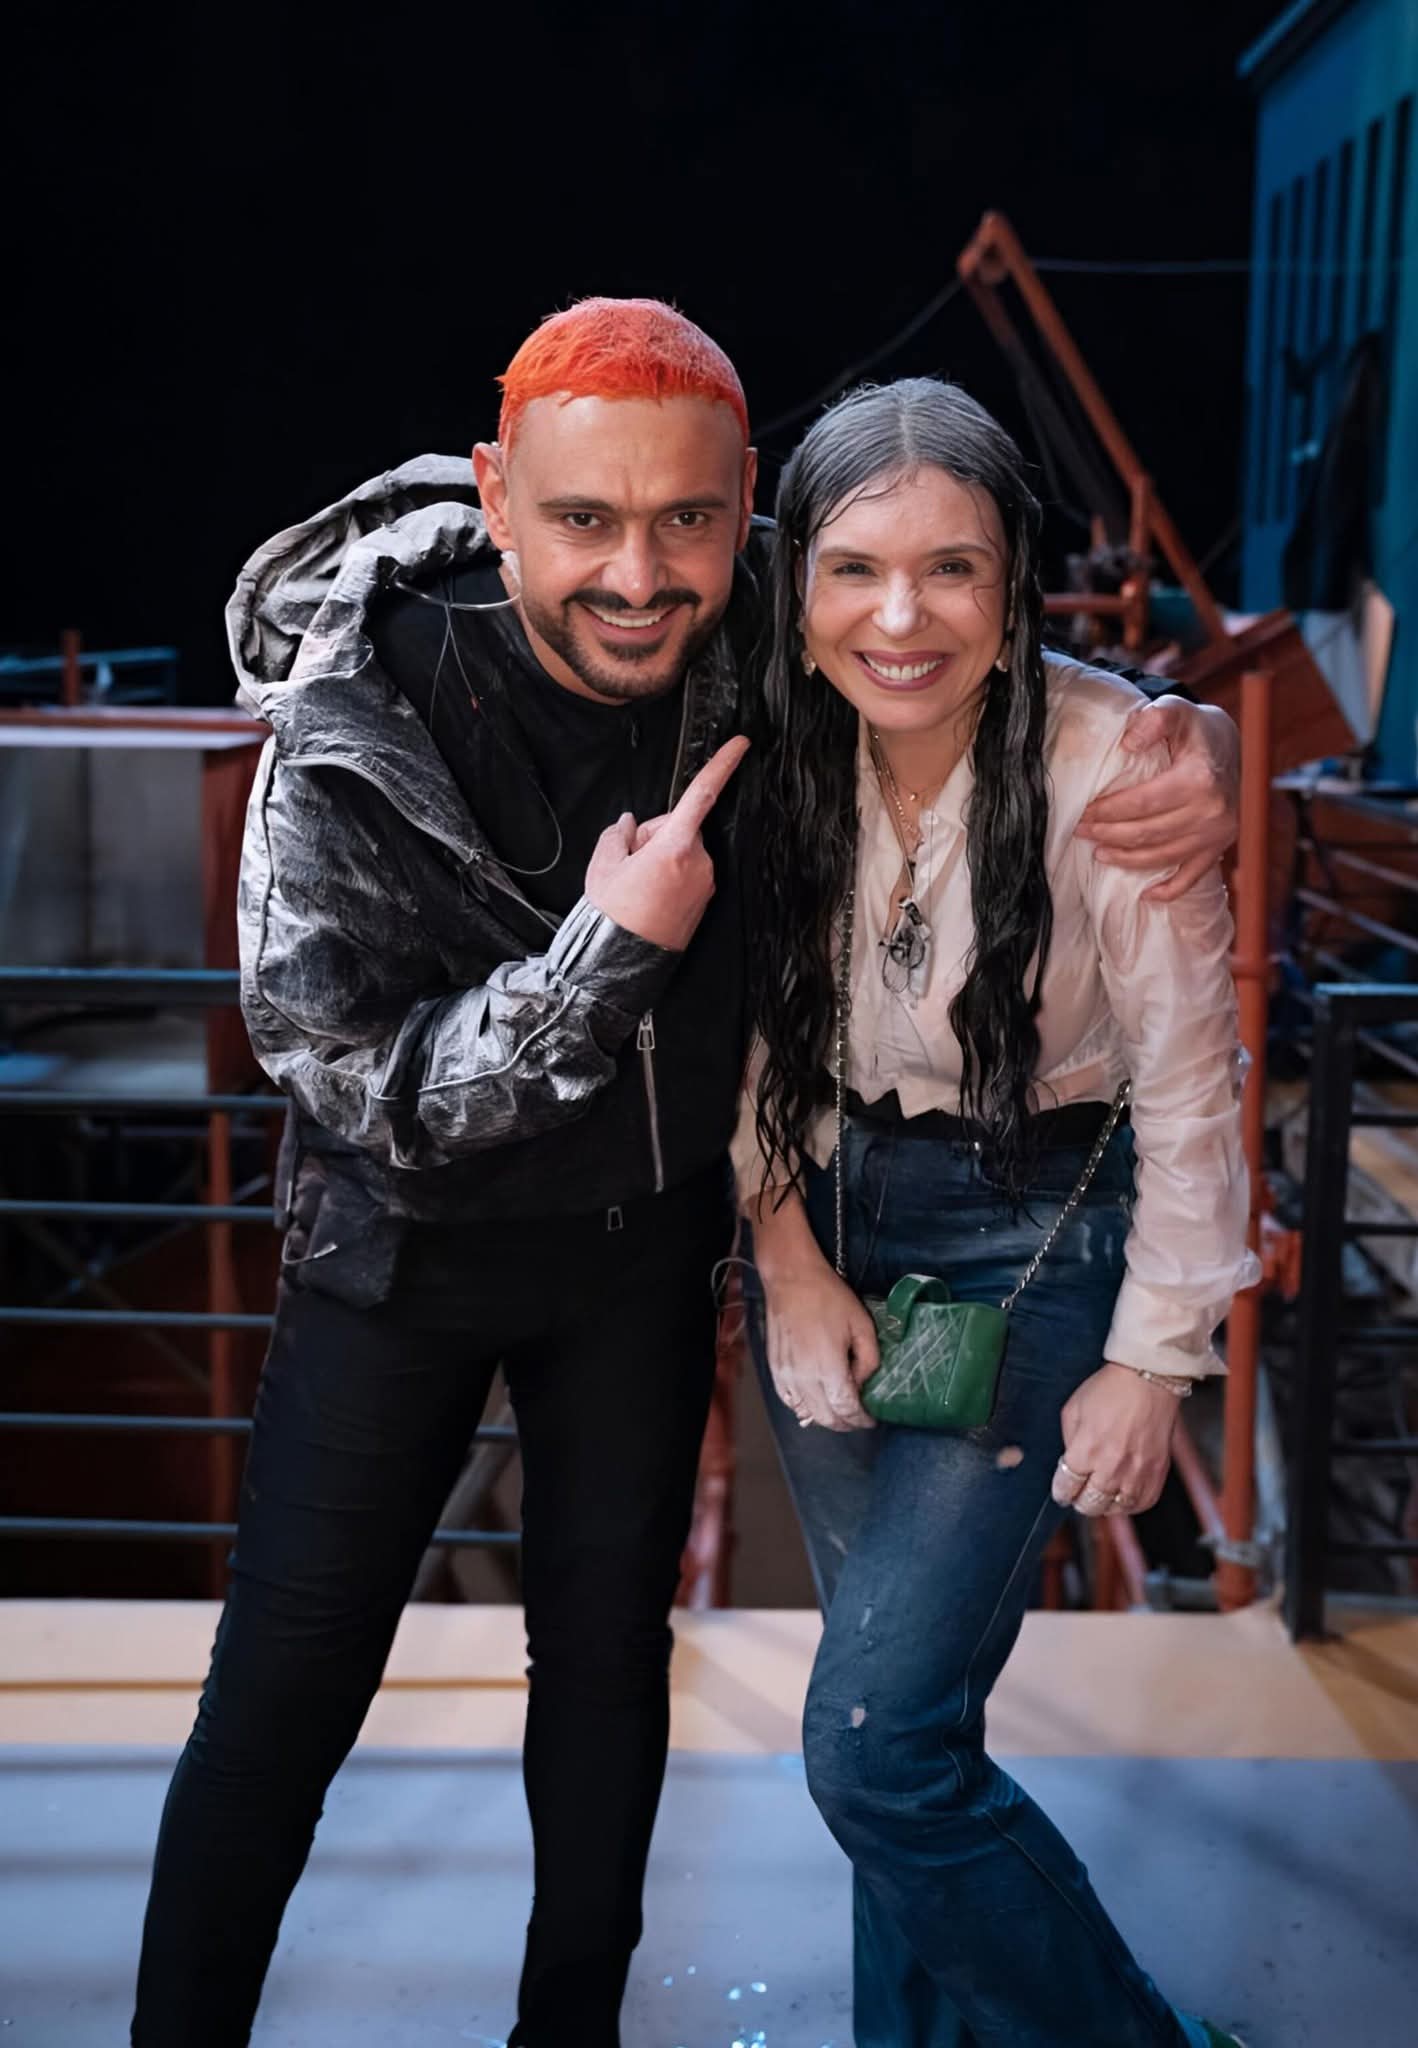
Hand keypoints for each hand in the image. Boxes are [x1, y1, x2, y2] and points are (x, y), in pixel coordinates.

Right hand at [584, 736, 748, 950]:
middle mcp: (699, 862)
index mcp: (675, 847)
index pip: (701, 796)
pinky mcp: (705, 899)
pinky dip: (671, 875)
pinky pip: (689, 871)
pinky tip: (651, 895)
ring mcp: (705, 882)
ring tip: (639, 885)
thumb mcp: (603, 865)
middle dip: (657, 835)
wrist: (622, 962)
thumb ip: (618, 835)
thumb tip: (628, 826)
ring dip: (664, 857)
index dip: (723, 765)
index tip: (742, 744)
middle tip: (631, 863)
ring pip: (684, 850)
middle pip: (681, 826)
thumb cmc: (613, 913)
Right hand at [761, 1249, 877, 1432]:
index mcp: (828, 1367)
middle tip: (857, 1417)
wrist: (791, 1279)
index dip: (861, 1419)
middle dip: (845, 1423)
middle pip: (826, 1418)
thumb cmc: (829, 1298)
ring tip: (838, 1410)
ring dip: (824, 1417)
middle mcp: (803, 1378)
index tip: (871, 1419)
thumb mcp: (862, 1325)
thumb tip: (861, 1383)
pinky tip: (814, 1401)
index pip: (846, 1409)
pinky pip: (788, 1401)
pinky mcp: (774, 1369)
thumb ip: (869, 1360)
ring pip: (805, 1414)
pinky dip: (803, 1408)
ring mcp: (785, 1376)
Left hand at [1050, 1362, 1180, 1515]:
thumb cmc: (1109, 1390)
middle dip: (1079, 1501)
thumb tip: (1069, 1464)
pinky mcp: (1157, 1473)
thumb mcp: (1073, 1409)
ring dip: (1104, 1505)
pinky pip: (1141, 1504)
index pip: (1067, 1488)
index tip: (1062, 1492)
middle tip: (1079, 1495)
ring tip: (1100, 1495)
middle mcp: (1111, 1467)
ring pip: (1115, 1508)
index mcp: (1086, 1450)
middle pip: (1089, 1504)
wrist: (1148, 1380)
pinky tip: (1122, 1495)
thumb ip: (1068, 1441)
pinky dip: (1129, 1504)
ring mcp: (1136, 1473)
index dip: (1061, 1492)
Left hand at [1076, 696, 1238, 902]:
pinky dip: (1169, 890)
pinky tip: (1146, 896)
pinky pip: (1192, 876)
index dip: (1108, 810)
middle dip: (1108, 835)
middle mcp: (1211, 811)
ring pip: (1162, 856)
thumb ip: (1155, 719)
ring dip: (1127, 859)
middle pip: (1147, 832)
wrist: (1232, 747)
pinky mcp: (1219, 847)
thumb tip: (1128, 743)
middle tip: (1081, 832)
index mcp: (1199, 779)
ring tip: (1099, 854)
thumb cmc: (1197, 730)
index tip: (1083, 812)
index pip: (1141, 803)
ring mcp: (1217, 834)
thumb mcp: (1177, 712)